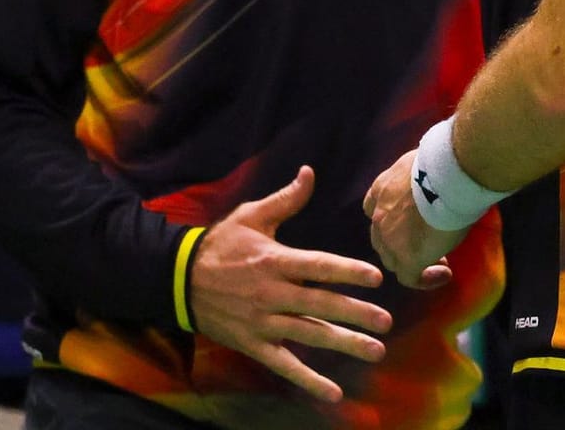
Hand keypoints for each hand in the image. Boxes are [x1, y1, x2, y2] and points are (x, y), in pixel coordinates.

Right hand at [187, 166, 393, 402]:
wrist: (178, 278)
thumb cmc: (221, 244)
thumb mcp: (250, 216)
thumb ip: (285, 200)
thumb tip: (310, 172)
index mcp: (274, 260)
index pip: (318, 266)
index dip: (347, 271)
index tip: (376, 278)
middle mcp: (272, 293)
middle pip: (320, 304)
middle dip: (355, 313)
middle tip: (386, 321)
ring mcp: (263, 322)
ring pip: (309, 334)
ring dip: (343, 344)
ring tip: (375, 350)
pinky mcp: (253, 344)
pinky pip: (284, 365)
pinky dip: (308, 380)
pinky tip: (333, 391)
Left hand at [364, 149, 465, 289]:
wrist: (450, 175)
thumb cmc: (446, 163)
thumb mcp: (424, 163)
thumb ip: (422, 176)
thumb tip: (440, 175)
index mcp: (382, 188)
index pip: (374, 209)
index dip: (391, 220)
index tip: (412, 222)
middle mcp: (379, 213)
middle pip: (381, 238)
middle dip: (401, 244)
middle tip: (429, 244)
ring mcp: (390, 238)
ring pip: (393, 259)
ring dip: (413, 262)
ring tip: (440, 262)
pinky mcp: (407, 256)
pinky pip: (410, 278)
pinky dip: (425, 280)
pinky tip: (444, 274)